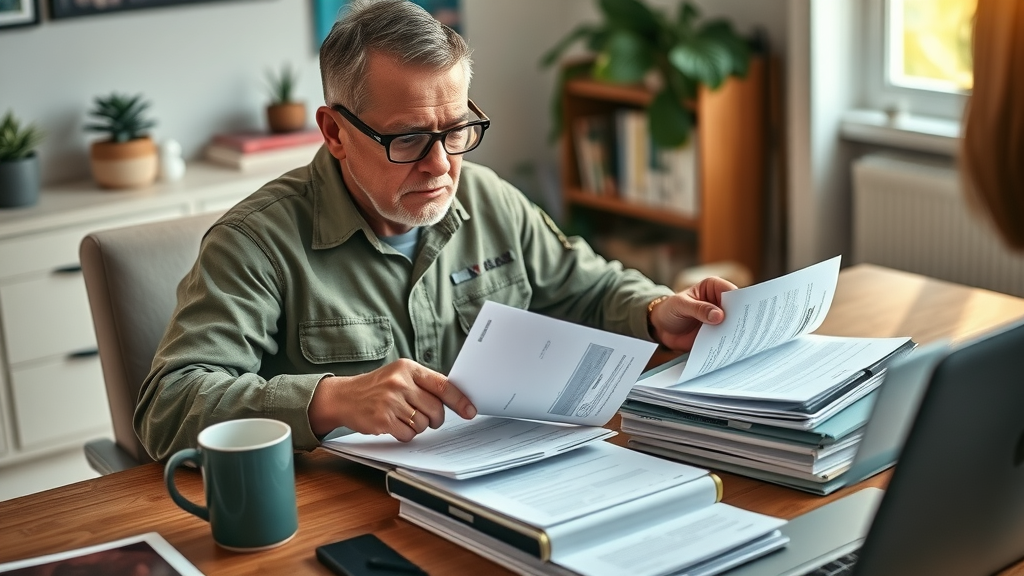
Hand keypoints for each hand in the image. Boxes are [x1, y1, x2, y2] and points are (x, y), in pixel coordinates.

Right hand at [308, 358, 476, 441]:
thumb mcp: (398, 375)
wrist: (343, 397)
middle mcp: (400, 382)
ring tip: (404, 418)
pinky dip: (405, 434)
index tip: (470, 410)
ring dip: (418, 427)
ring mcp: (390, 401)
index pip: (442, 384)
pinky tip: (395, 425)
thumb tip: (456, 398)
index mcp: (408, 368)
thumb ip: (423, 384)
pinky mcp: (382, 419)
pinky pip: (408, 434)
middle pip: (435, 408)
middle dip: (436, 419)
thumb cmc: (376, 388)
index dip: (460, 400)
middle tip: (429, 419)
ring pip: (423, 423)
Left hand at [648, 276, 736, 351]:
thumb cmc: (670, 309)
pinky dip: (728, 342)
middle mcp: (720, 301)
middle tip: (744, 328)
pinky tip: (730, 348)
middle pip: (737, 309)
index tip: (743, 312)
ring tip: (739, 340)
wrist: (661, 328)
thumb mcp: (681, 305)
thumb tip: (719, 316)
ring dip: (736, 332)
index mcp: (713, 287)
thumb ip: (698, 309)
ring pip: (734, 325)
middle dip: (741, 318)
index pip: (731, 291)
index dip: (739, 301)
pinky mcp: (718, 333)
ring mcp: (720, 318)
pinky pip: (726, 338)